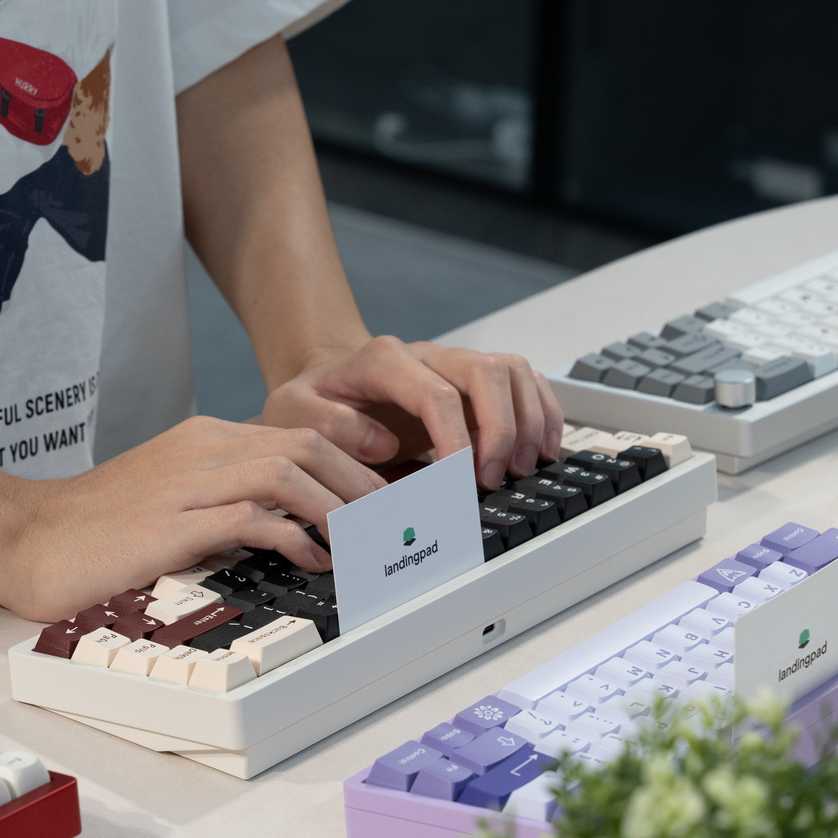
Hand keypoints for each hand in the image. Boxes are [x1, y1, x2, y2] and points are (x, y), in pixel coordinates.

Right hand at [0, 416, 384, 620]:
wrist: (22, 539)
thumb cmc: (91, 531)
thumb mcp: (170, 504)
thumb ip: (224, 505)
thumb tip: (284, 531)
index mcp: (203, 441)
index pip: (300, 436)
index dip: (353, 466)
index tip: (383, 501)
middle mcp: (202, 450)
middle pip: (309, 443)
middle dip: (363, 482)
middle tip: (394, 522)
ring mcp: (188, 481)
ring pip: (291, 470)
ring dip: (339, 506)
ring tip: (366, 542)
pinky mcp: (174, 519)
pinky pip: (254, 514)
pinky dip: (294, 535)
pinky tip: (313, 560)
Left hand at [260, 336, 564, 490]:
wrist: (326, 384)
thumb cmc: (314, 402)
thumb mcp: (294, 412)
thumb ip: (330, 426)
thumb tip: (382, 443)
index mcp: (383, 360)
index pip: (435, 393)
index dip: (455, 439)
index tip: (457, 481)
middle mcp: (428, 356)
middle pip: (487, 372)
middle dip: (501, 430)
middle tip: (493, 479)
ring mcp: (456, 365)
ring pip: (513, 372)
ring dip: (527, 422)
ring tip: (521, 470)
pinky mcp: (476, 382)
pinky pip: (525, 383)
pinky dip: (542, 414)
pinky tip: (542, 450)